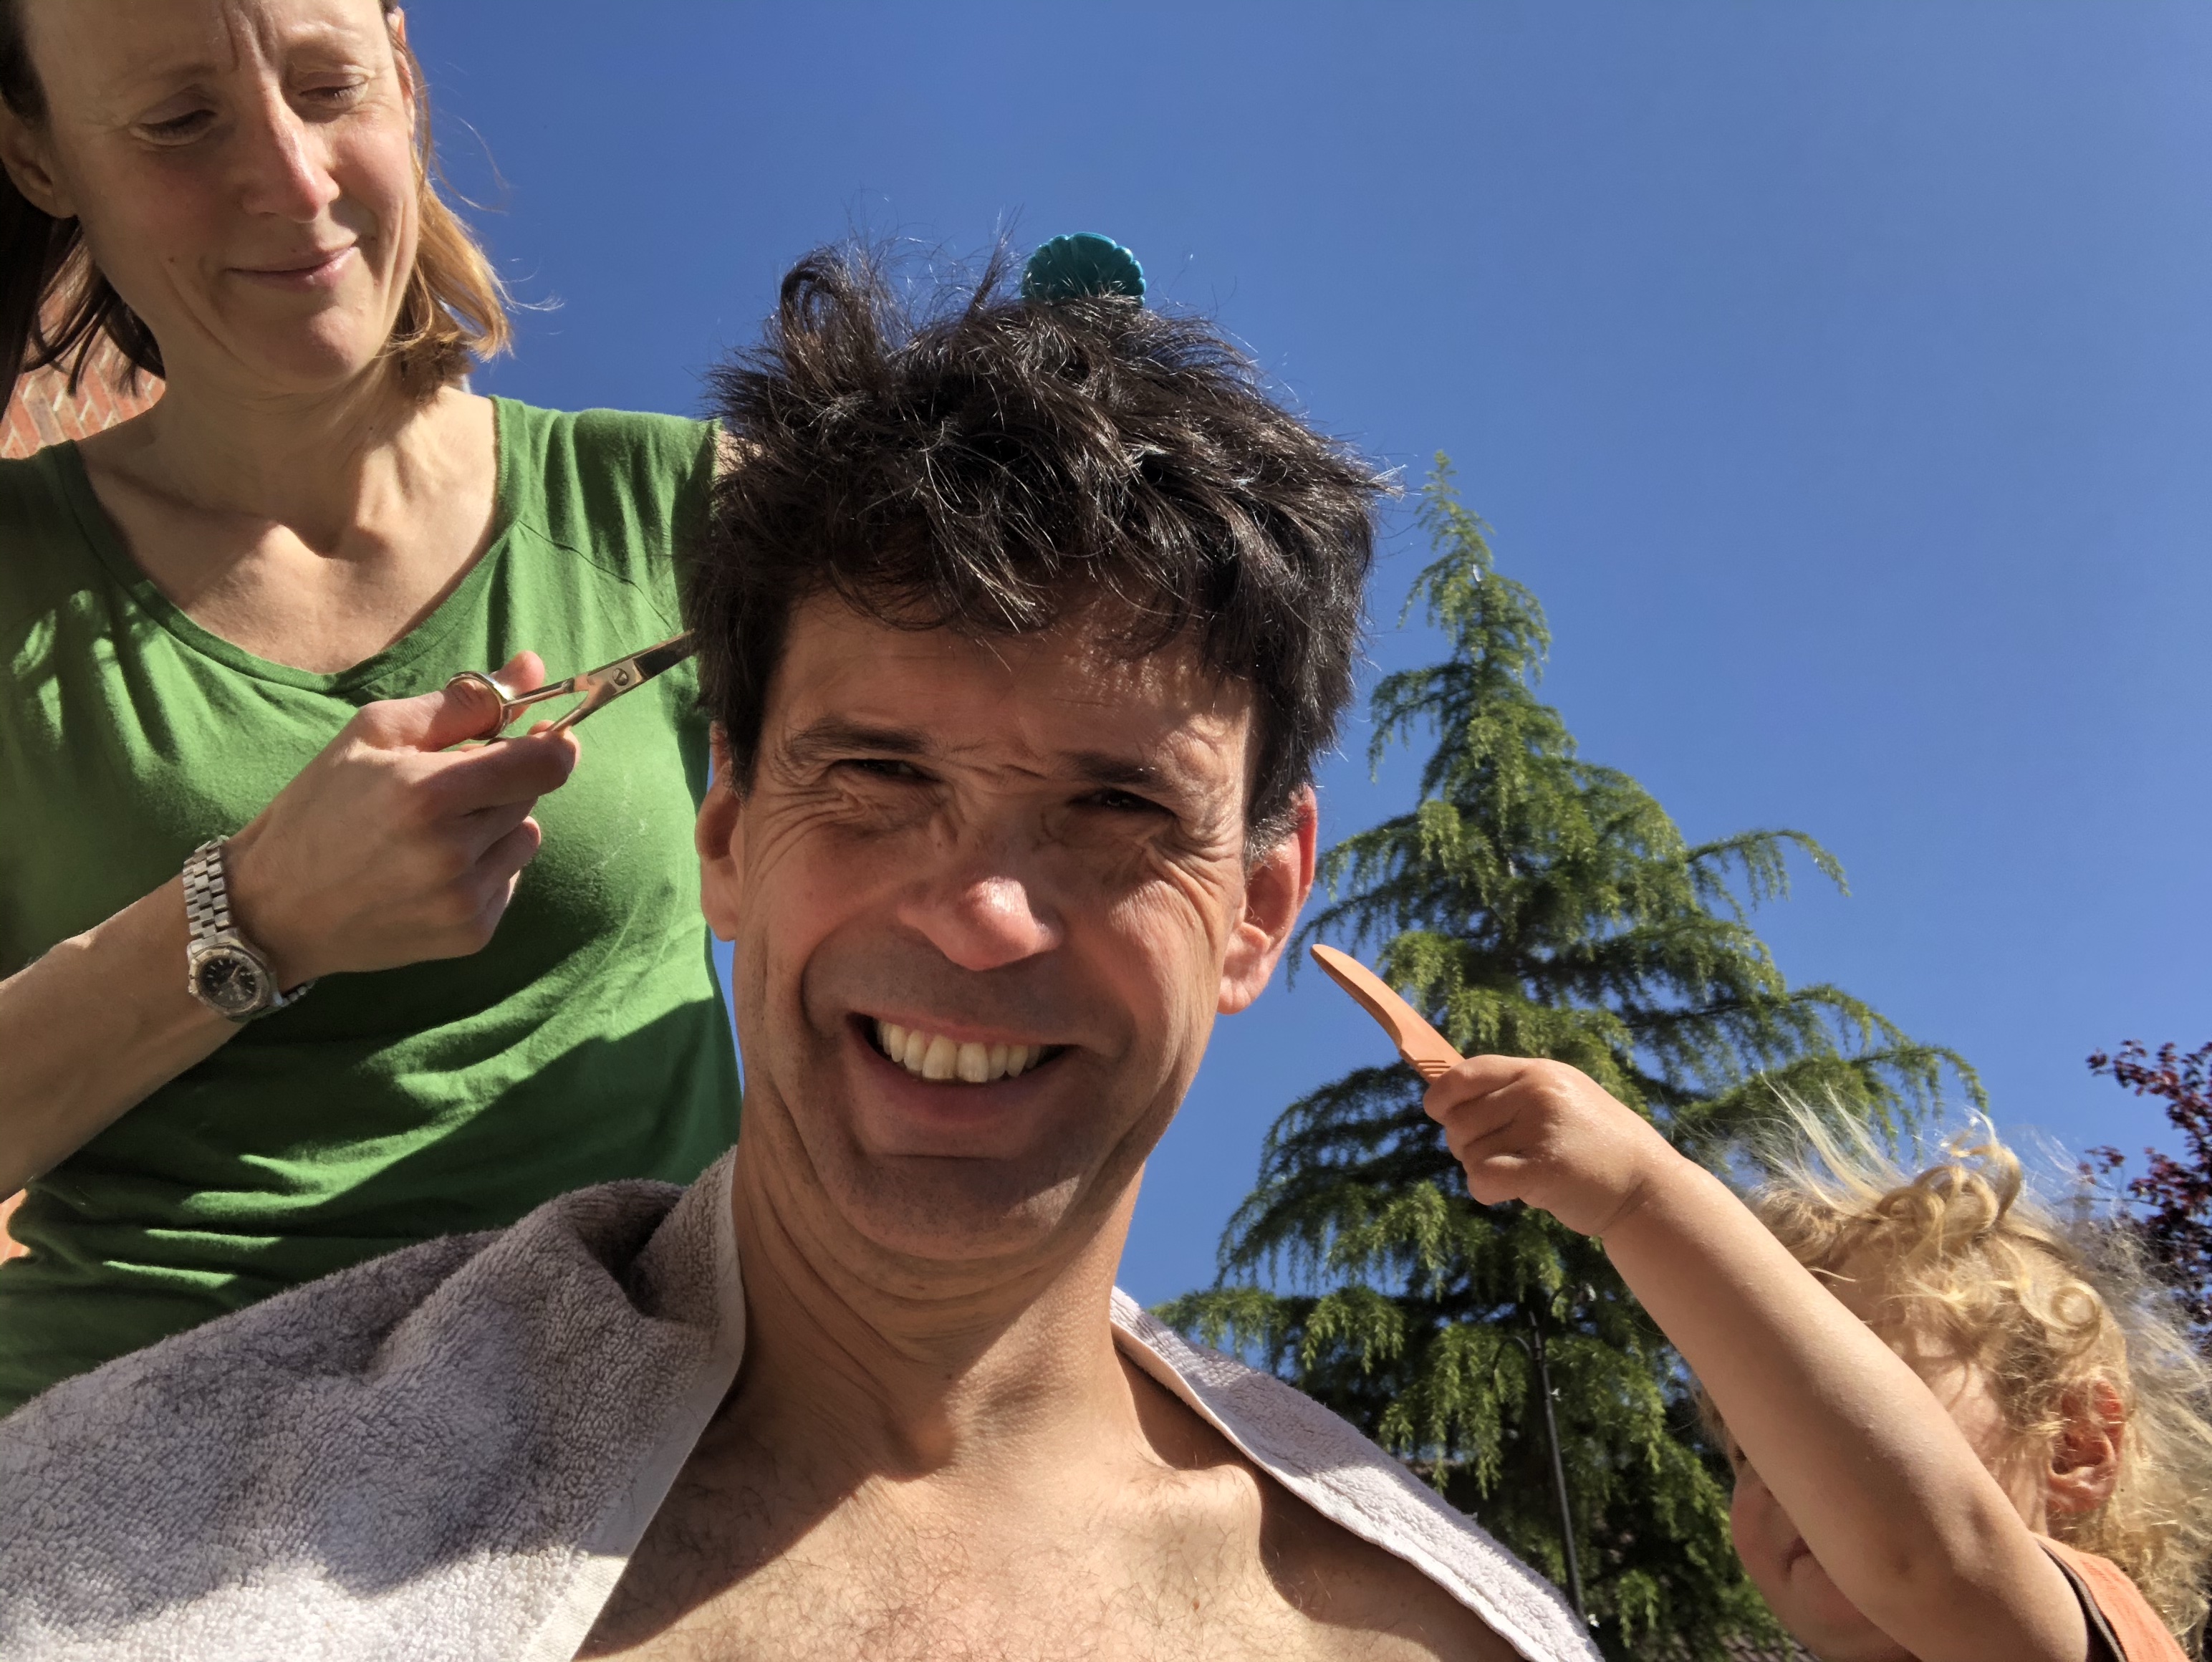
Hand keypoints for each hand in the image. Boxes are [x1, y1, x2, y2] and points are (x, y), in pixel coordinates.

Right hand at [220, 652, 580, 984]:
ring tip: (431, 832)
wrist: (276, 907)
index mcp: (429, 793)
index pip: (547, 763)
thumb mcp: (375, 734)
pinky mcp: (470, 935)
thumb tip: (535, 666)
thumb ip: (463, 701)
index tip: (534, 736)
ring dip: (495, 826)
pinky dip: (484, 868)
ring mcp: (464, 900)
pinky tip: (429, 870)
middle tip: (441, 787)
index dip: (550, 744)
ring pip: (525, 838)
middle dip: (500, 782)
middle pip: (530, 796)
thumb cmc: (320, 807)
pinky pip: (508, 880)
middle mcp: (453, 852)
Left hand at [1423, 1056, 1685, 1236]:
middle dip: (1464, 1144)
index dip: (1441, 1095)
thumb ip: (1513, 1094)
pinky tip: (1510, 1193)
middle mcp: (1538, 1093)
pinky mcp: (1544, 1168)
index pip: (1467, 1072)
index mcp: (1539, 1072)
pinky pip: (1481, 1179)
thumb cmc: (1596, 1147)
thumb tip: (1447, 1096)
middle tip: (1499, 1157)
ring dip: (1482, 1171)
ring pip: (1468, 1153)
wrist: (1648, 1187)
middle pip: (1459, 1118)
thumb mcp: (1560, 1100)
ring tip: (1522, 1172)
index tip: (1438, 1113)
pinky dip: (1485, 1191)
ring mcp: (1542, 1129)